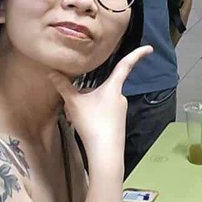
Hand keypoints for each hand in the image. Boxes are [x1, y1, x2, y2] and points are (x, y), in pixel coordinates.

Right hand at [49, 45, 152, 165]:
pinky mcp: (117, 123)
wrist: (105, 152)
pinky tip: (82, 125)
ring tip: (73, 117)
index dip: (138, 55)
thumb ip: (63, 86)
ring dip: (86, 106)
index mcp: (113, 87)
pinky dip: (91, 115)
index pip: (126, 65)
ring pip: (99, 101)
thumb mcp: (73, 103)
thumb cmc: (92, 123)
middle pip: (101, 87)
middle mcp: (120, 96)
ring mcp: (120, 110)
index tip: (150, 48)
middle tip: (71, 105)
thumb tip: (51, 72)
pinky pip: (102, 112)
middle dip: (85, 94)